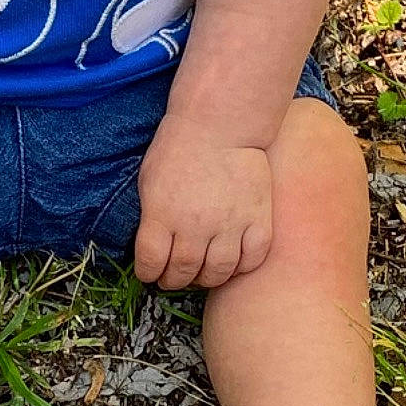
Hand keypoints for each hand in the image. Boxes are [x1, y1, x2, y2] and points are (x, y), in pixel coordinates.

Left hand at [134, 114, 273, 289]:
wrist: (220, 125)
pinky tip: (233, 260)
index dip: (148, 273)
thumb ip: (151, 218)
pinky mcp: (257, 219)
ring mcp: (229, 225)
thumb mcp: (149, 181)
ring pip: (217, 273)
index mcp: (162, 215)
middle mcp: (194, 226)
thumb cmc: (179, 148)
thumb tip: (152, 248)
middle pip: (182, 273)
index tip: (151, 272)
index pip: (150, 263)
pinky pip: (252, 259)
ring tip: (202, 271)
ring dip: (206, 279)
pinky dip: (241, 267)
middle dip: (174, 280)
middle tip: (175, 276)